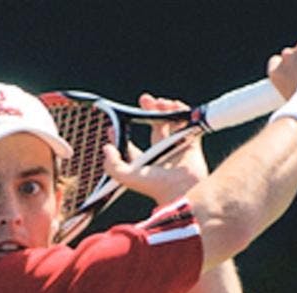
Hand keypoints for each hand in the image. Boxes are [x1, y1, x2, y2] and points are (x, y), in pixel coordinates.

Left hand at [103, 92, 208, 206]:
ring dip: (166, 109)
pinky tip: (178, 107)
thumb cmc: (155, 187)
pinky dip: (185, 113)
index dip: (120, 136)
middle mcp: (160, 153)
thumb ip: (112, 165)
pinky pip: (189, 124)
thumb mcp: (128, 177)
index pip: (130, 147)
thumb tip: (106, 148)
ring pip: (171, 122)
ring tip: (162, 102)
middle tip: (145, 99)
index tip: (113, 126)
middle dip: (149, 111)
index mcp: (144, 163)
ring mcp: (176, 147)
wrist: (181, 190)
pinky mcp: (190, 143)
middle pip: (154, 126)